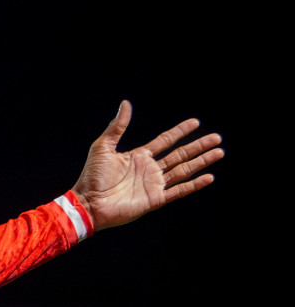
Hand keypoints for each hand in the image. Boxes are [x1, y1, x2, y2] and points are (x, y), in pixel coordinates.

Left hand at [70, 101, 223, 231]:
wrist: (88, 202)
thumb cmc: (92, 176)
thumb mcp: (103, 146)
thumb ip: (117, 126)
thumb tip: (125, 104)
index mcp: (139, 156)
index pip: (165, 141)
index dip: (180, 132)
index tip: (195, 122)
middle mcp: (150, 169)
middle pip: (180, 155)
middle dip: (198, 146)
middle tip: (217, 138)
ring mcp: (154, 185)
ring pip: (184, 170)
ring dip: (202, 162)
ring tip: (219, 152)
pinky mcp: (155, 199)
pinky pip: (179, 190)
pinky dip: (194, 184)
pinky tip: (209, 176)